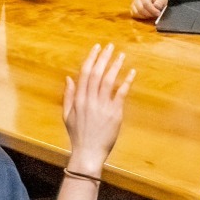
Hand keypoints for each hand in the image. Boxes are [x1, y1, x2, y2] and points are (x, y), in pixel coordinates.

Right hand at [63, 43, 134, 174]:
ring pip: (109, 81)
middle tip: (110, 46)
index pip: (85, 73)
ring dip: (115, 66)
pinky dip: (127, 81)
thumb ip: (68, 95)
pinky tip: (131, 72)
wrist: (88, 152)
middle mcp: (90, 100)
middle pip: (97, 73)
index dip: (91, 59)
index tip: (97, 48)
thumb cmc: (78, 134)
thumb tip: (69, 78)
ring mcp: (103, 106)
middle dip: (104, 58)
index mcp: (78, 99)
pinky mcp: (115, 113)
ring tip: (121, 55)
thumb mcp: (67, 115)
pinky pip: (121, 94)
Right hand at [131, 0, 168, 19]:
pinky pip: (134, 15)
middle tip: (156, 15)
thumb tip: (155, 7)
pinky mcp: (133, 8)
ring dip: (145, 16)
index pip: (146, 3)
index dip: (152, 10)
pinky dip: (141, 17)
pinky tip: (147, 15)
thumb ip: (159, 3)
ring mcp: (134, 3)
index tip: (158, 13)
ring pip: (137, 13)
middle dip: (149, 14)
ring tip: (152, 14)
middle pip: (141, 9)